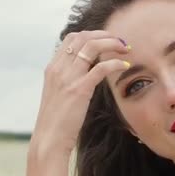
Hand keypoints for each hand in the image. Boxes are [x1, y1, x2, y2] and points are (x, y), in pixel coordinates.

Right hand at [30, 30, 130, 159]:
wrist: (49, 140)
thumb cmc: (57, 122)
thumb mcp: (59, 96)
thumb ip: (70, 81)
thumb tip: (88, 74)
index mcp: (52, 68)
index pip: (71, 38)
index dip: (91, 35)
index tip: (107, 40)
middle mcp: (58, 69)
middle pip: (82, 37)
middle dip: (104, 35)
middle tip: (120, 42)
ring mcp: (68, 78)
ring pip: (91, 46)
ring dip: (112, 43)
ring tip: (125, 49)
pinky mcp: (79, 89)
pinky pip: (101, 67)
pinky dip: (115, 63)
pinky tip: (125, 66)